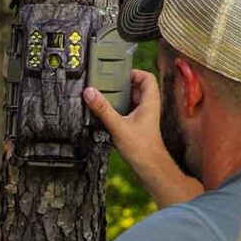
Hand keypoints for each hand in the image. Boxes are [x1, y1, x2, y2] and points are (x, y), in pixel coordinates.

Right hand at [84, 70, 202, 207]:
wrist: (149, 168)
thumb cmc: (142, 148)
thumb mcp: (118, 126)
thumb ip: (103, 109)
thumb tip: (90, 93)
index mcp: (150, 101)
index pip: (147, 77)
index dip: (134, 72)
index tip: (119, 74)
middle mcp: (148, 107)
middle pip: (135, 88)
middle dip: (120, 86)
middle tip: (106, 85)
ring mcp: (142, 117)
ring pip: (130, 101)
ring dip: (117, 99)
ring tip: (103, 99)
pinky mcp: (136, 127)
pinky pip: (125, 112)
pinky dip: (116, 111)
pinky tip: (105, 116)